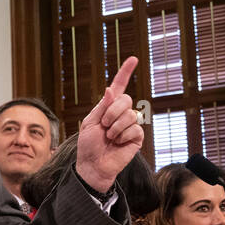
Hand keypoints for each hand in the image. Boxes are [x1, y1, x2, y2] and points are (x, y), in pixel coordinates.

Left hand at [76, 56, 142, 193]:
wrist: (93, 165)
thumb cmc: (88, 145)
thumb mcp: (90, 123)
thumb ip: (102, 107)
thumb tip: (111, 89)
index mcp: (108, 107)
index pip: (119, 86)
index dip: (125, 72)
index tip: (133, 59)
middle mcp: (121, 113)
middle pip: (126, 99)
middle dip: (112, 112)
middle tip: (104, 126)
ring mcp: (129, 125)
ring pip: (130, 115)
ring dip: (116, 127)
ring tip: (109, 137)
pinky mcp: (136, 137)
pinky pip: (135, 128)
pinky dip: (122, 136)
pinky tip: (117, 143)